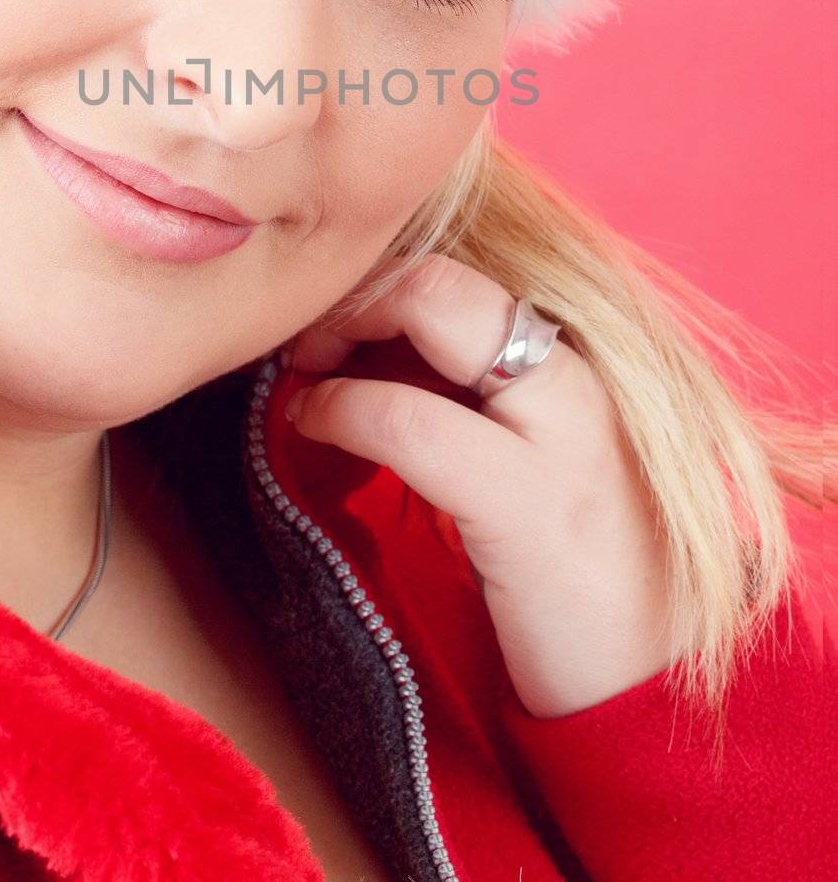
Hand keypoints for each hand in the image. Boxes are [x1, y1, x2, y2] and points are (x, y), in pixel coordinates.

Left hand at [283, 254, 677, 717]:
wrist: (644, 677)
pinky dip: (342, 408)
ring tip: (303, 383)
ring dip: (337, 334)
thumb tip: (356, 339)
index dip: (375, 284)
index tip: (329, 332)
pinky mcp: (531, 506)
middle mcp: (573, 374)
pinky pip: (410, 423)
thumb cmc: (565, 563)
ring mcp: (562, 433)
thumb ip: (461, 387)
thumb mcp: (520, 450)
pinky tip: (313, 424)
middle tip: (307, 348)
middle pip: (441, 273)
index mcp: (569, 358)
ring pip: (431, 309)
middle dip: (351, 294)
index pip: (455, 270)